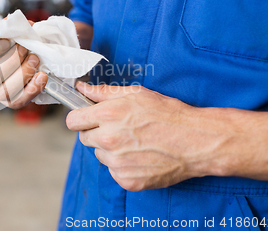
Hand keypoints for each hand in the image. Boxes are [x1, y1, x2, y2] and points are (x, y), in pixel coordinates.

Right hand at [0, 20, 47, 108]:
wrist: (36, 51)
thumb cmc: (17, 40)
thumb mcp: (7, 30)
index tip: (6, 42)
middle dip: (11, 62)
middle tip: (24, 48)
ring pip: (4, 91)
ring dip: (23, 73)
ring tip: (35, 59)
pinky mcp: (12, 101)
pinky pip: (19, 100)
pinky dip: (33, 87)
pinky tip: (41, 76)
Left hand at [66, 82, 218, 190]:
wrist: (195, 141)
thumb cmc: (167, 114)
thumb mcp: (135, 94)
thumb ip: (102, 92)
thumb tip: (80, 87)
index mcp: (107, 116)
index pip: (72, 121)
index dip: (79, 118)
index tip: (86, 118)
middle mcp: (109, 140)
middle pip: (84, 139)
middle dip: (96, 133)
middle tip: (118, 128)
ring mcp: (117, 162)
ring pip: (100, 155)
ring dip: (110, 150)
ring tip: (134, 142)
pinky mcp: (127, 180)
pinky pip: (114, 171)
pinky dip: (123, 165)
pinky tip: (140, 156)